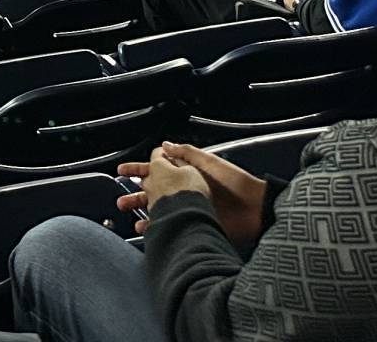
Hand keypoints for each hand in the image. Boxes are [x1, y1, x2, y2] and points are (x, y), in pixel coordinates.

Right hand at [115, 144, 267, 243]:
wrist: (255, 210)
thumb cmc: (235, 183)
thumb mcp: (210, 162)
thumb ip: (187, 153)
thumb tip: (165, 145)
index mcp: (188, 174)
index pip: (158, 170)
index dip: (140, 170)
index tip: (123, 170)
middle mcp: (186, 192)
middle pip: (155, 192)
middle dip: (136, 195)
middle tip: (121, 199)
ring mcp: (189, 209)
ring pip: (160, 210)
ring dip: (144, 212)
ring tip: (131, 215)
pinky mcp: (194, 224)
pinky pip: (171, 225)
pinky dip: (158, 227)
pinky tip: (147, 230)